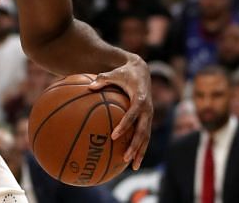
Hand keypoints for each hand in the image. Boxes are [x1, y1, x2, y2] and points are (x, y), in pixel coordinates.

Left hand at [88, 55, 151, 170]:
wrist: (142, 70)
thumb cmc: (125, 72)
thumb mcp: (114, 73)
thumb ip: (103, 80)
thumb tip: (89, 87)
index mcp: (140, 98)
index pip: (132, 114)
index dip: (124, 125)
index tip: (114, 136)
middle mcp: (147, 109)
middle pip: (143, 131)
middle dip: (135, 145)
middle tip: (126, 158)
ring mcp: (149, 115)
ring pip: (146, 137)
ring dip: (141, 151)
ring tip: (134, 166)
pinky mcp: (147, 118)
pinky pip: (145, 135)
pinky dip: (141, 147)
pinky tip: (134, 159)